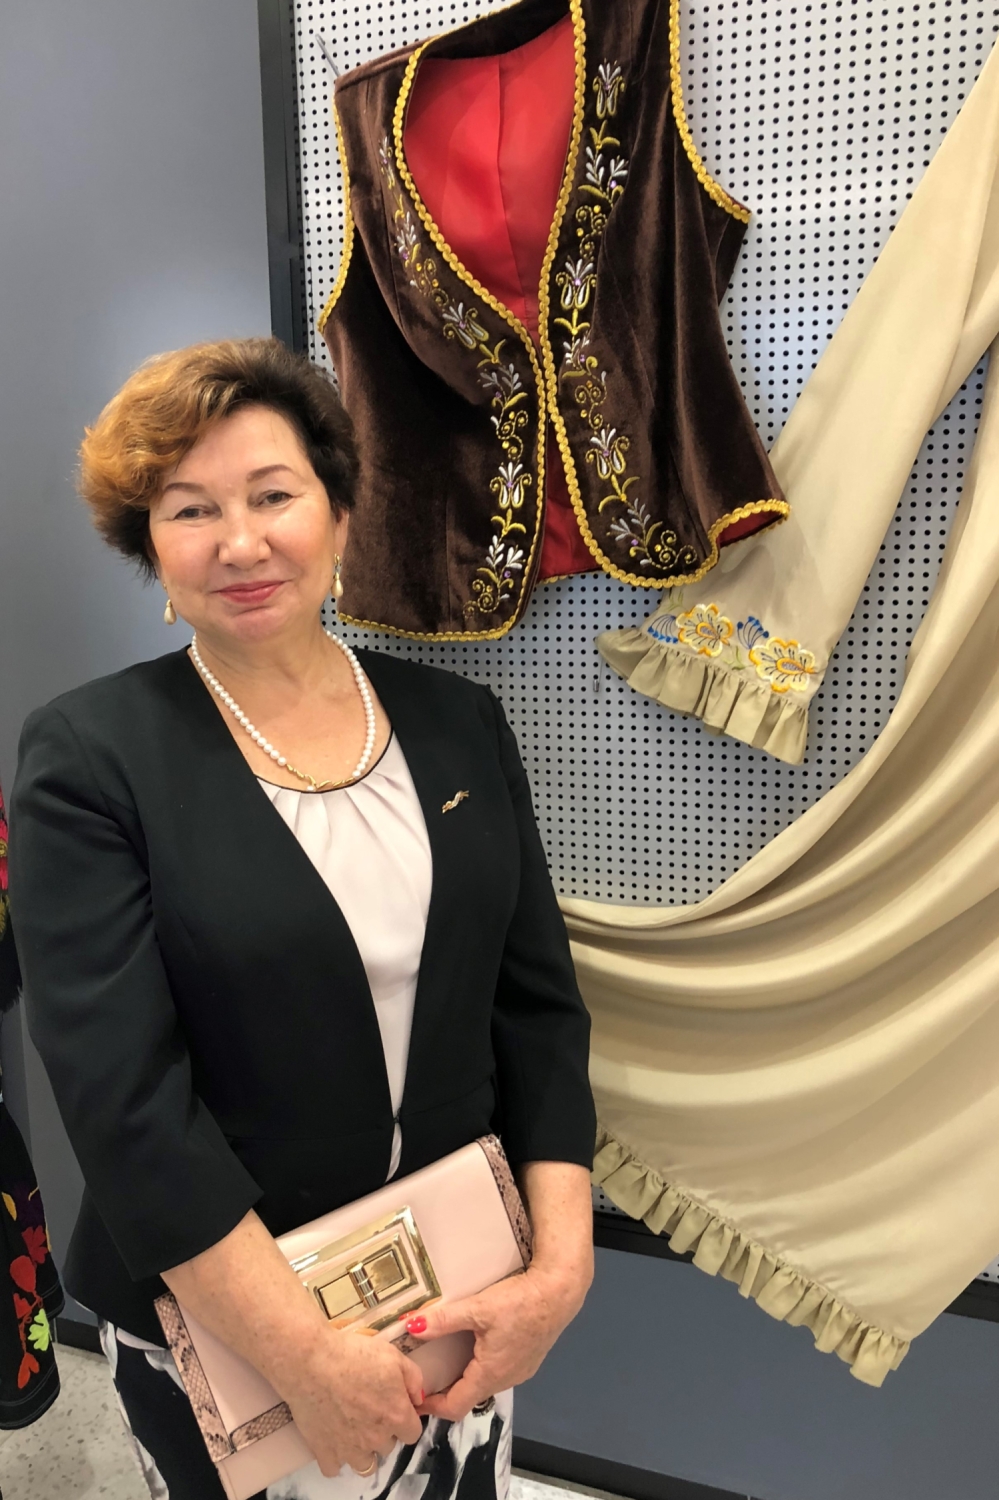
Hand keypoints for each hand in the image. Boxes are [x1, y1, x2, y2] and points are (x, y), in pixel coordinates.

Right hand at [281, 1325, 424, 1477]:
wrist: (311, 1361)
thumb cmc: (354, 1354)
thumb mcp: (393, 1355)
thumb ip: (414, 1379)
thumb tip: (417, 1399)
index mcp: (396, 1416)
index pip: (413, 1433)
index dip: (406, 1419)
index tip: (394, 1406)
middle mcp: (376, 1439)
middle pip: (388, 1446)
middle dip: (383, 1431)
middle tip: (369, 1408)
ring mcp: (350, 1449)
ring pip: (365, 1465)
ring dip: (363, 1449)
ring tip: (353, 1427)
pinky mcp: (325, 1452)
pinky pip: (335, 1468)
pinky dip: (336, 1457)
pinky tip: (334, 1438)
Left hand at [408, 1259, 590, 1421]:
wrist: (559, 1292)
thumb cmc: (519, 1302)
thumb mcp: (478, 1308)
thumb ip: (444, 1320)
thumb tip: (410, 1326)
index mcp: (489, 1375)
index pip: (455, 1407)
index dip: (431, 1406)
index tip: (413, 1395)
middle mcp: (505, 1380)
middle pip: (469, 1396)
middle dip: (444, 1389)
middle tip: (424, 1372)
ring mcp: (520, 1372)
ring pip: (485, 1383)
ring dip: (464, 1377)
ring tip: (445, 1357)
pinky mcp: (529, 1360)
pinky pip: (499, 1371)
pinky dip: (481, 1366)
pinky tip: (476, 1344)